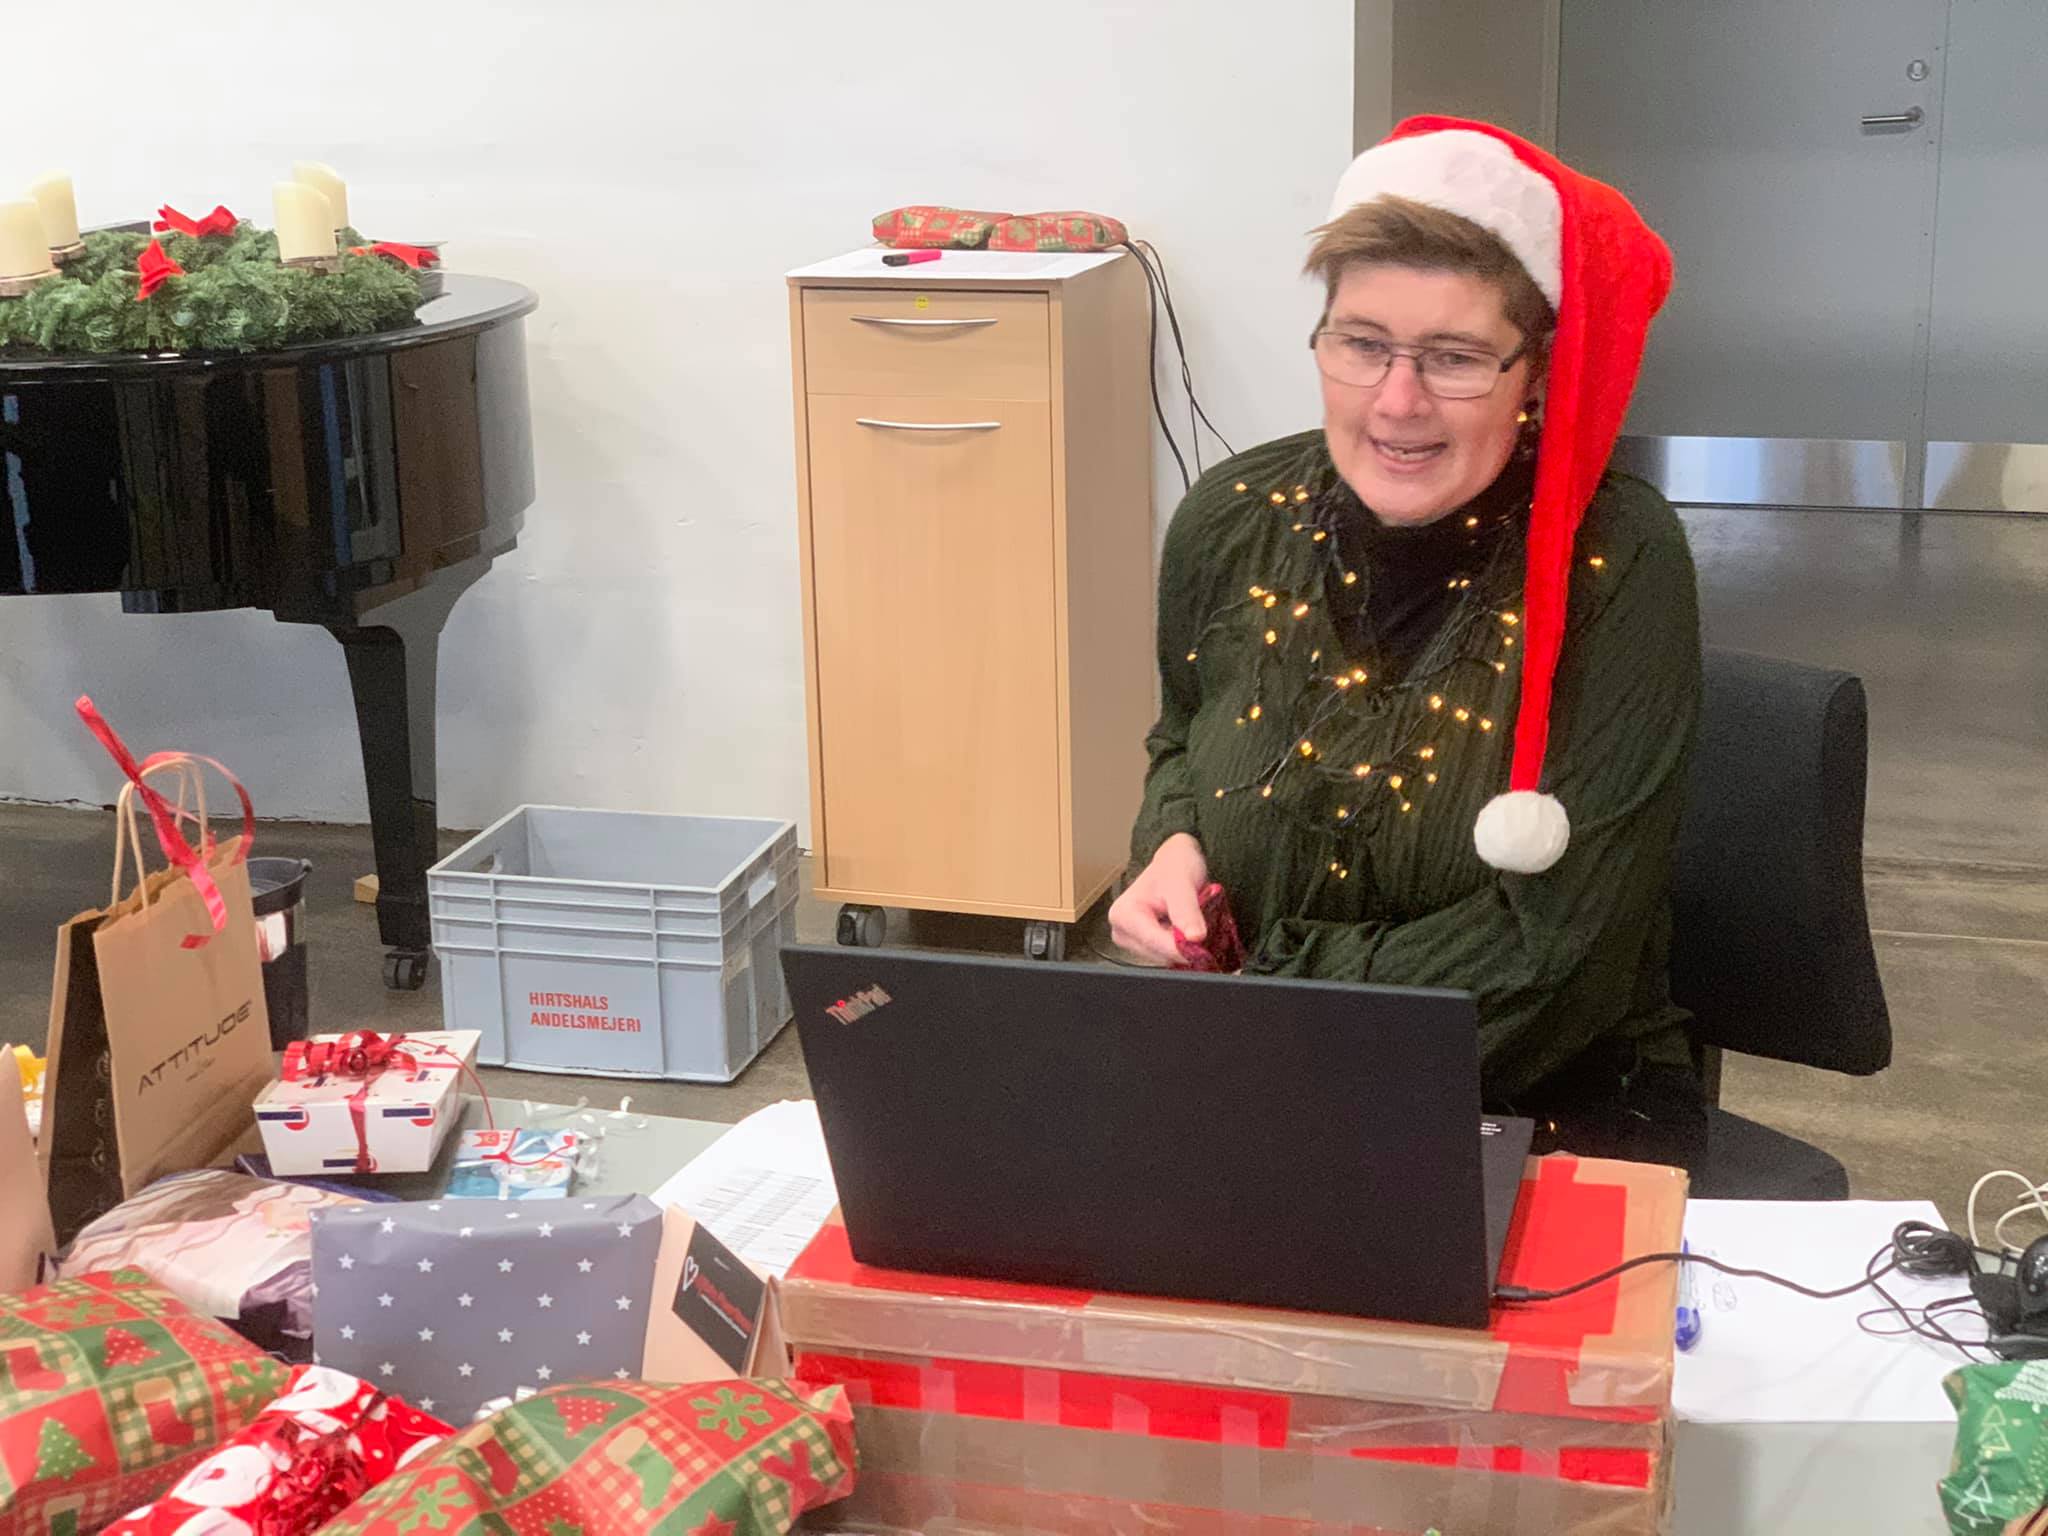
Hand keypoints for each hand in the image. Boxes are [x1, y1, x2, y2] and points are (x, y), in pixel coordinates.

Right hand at [1109, 834, 1209, 966]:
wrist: (1175, 863)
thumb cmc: (1174, 868)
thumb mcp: (1182, 884)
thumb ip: (1187, 912)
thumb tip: (1194, 938)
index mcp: (1123, 915)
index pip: (1153, 942)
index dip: (1181, 950)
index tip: (1204, 952)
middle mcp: (1121, 931)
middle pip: (1158, 954)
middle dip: (1182, 947)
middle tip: (1202, 930)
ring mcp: (1131, 941)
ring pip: (1165, 958)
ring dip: (1183, 948)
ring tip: (1191, 926)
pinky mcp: (1144, 947)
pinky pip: (1168, 956)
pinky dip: (1181, 948)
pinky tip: (1185, 931)